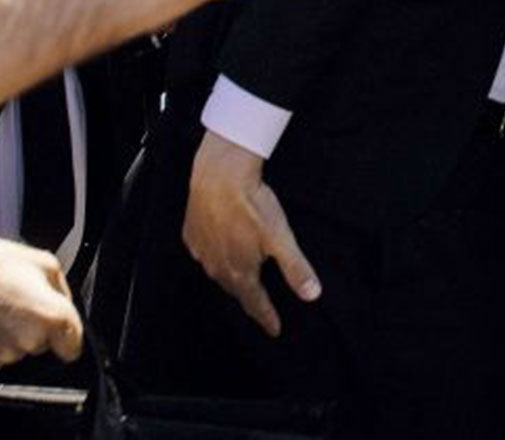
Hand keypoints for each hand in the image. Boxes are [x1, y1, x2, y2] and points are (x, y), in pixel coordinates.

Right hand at [0, 218, 83, 373]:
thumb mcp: (45, 262)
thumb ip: (64, 293)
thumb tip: (66, 309)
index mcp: (51, 316)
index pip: (72, 348)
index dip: (66, 337)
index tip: (57, 329)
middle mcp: (29, 341)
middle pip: (42, 348)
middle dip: (35, 330)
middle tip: (16, 304)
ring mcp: (3, 355)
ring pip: (18, 353)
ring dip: (11, 337)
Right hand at [183, 131, 318, 336]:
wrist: (219, 175)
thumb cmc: (251, 205)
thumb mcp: (281, 237)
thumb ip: (296, 268)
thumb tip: (312, 295)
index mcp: (240, 273)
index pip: (255, 304)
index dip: (267, 317)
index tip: (275, 329)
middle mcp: (217, 267)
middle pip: (236, 290)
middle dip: (249, 298)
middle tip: (260, 305)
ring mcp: (202, 251)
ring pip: (218, 272)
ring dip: (231, 278)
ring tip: (241, 279)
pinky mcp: (191, 234)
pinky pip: (205, 253)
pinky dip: (215, 256)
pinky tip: (220, 250)